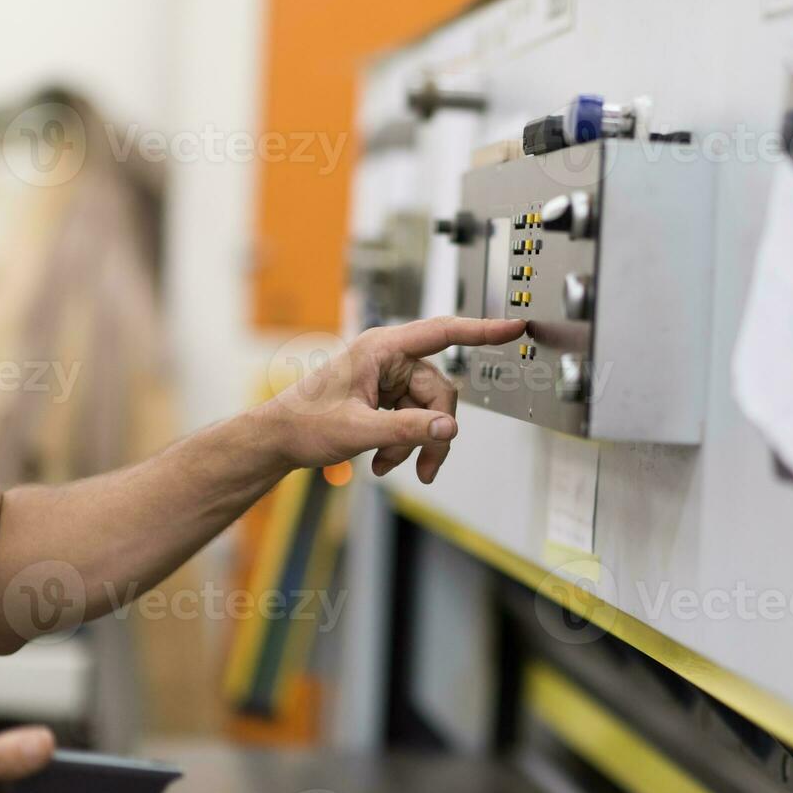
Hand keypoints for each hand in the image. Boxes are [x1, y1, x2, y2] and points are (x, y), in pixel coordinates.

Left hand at [260, 315, 526, 482]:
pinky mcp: (387, 397)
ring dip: (414, 443)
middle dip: (432, 432)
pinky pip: (414, 420)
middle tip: (426, 467)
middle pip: (439, 392)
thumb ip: (407, 429)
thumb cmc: (304, 424)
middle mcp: (389, 359)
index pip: (443, 332)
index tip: (514, 326)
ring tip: (386, 465)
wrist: (278, 440)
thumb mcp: (358, 430)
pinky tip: (382, 461)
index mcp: (381, 348)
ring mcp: (389, 378)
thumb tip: (449, 429)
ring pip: (429, 412)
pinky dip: (404, 444)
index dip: (482, 331)